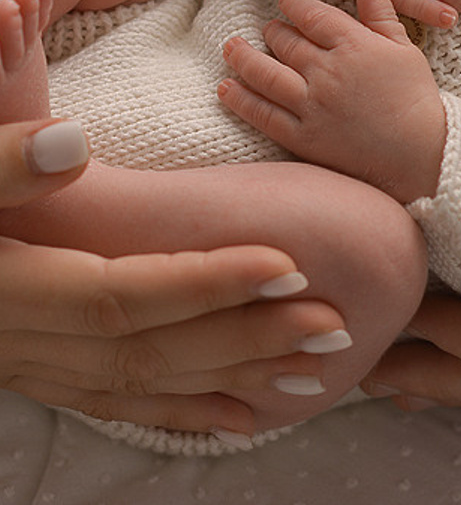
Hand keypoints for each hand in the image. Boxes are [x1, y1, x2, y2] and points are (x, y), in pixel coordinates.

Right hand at [2, 120, 341, 437]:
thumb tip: (72, 142)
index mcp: (6, 286)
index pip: (121, 295)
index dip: (206, 282)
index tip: (288, 261)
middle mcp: (19, 340)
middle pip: (147, 350)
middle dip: (245, 338)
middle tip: (333, 323)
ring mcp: (26, 364)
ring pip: (140, 385)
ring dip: (231, 378)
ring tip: (314, 367)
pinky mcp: (32, 369)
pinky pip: (112, 403)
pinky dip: (179, 410)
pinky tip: (241, 413)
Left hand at [221, 0, 445, 203]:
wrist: (421, 153)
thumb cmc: (417, 98)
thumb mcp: (405, 49)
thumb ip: (381, 14)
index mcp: (355, 45)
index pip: (313, 15)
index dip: (294, 6)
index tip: (286, 3)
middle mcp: (328, 71)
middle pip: (286, 42)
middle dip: (272, 31)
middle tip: (266, 28)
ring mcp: (312, 105)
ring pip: (265, 74)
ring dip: (242, 58)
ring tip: (231, 48)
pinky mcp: (302, 137)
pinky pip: (262, 114)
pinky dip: (240, 100)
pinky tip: (226, 89)